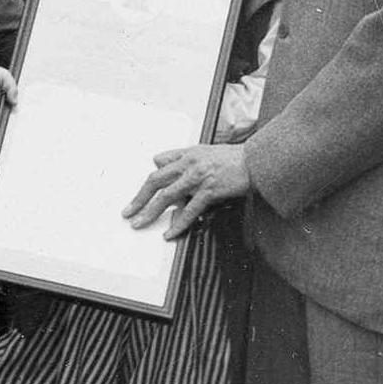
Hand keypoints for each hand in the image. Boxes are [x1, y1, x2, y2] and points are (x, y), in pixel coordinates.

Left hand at [127, 140, 252, 237]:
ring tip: (139, 223)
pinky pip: (189, 210)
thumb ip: (178, 156)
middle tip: (128, 213)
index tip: (136, 198)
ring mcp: (198, 178)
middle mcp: (188, 165)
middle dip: (139, 199)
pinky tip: (169, 233)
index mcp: (184, 155)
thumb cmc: (230, 157)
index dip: (145, 186)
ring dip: (151, 212)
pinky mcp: (210, 191)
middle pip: (156, 182)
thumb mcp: (201, 150)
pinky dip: (178, 223)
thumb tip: (157, 161)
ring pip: (167, 197)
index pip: (157, 170)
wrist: (255, 161)